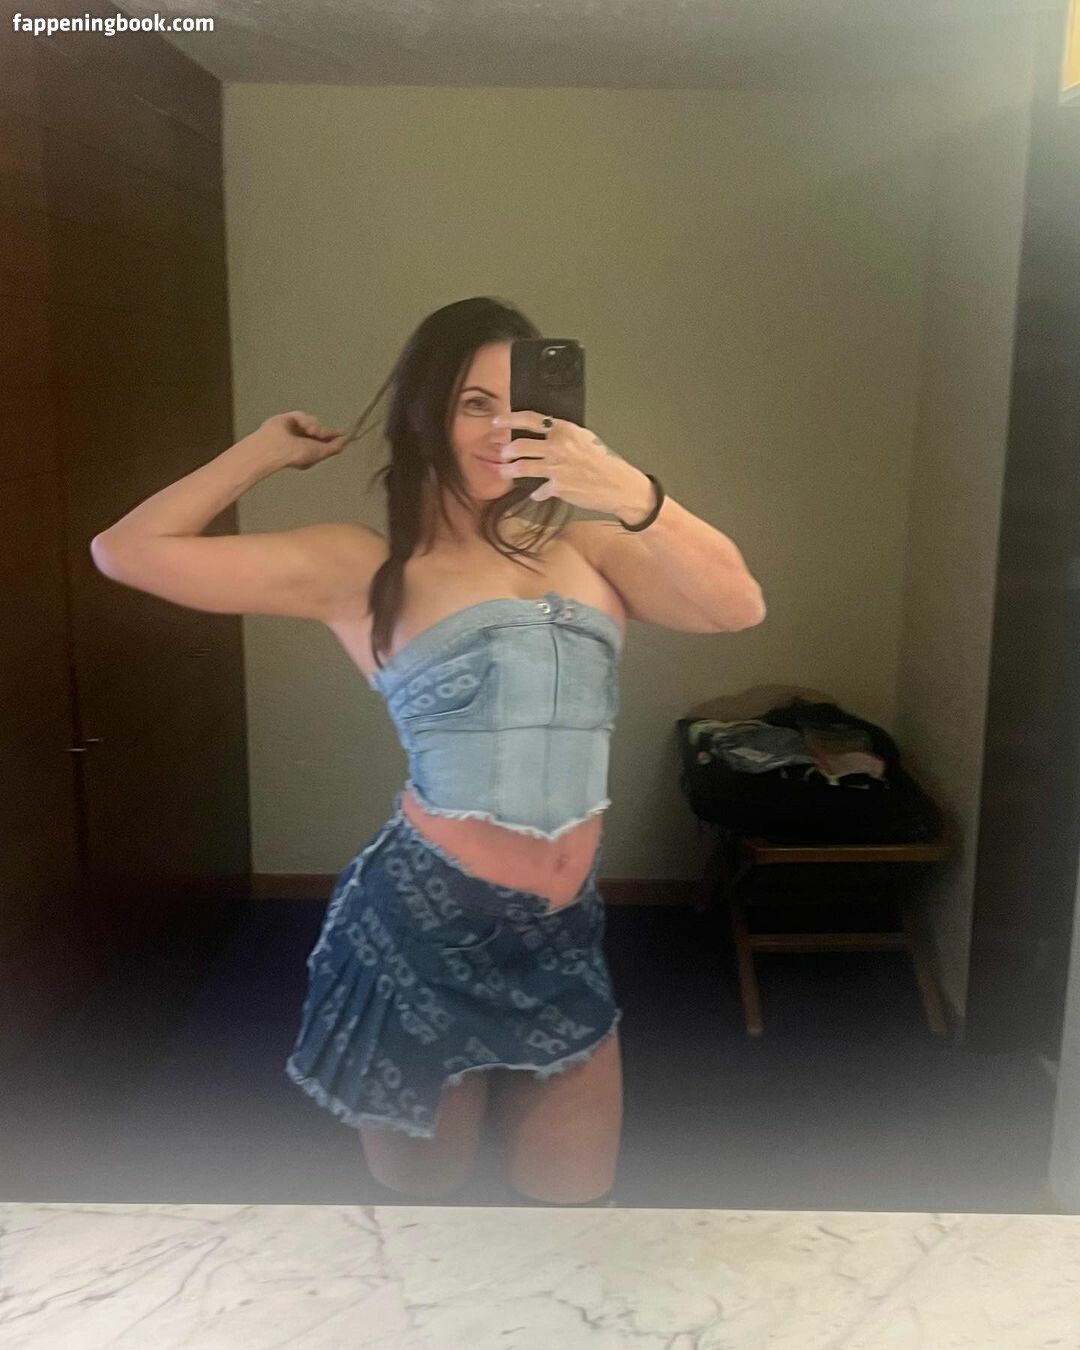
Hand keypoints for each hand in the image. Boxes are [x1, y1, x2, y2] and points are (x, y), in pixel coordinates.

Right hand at [252, 411, 346, 470]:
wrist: (277, 446)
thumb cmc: (296, 454)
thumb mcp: (321, 453)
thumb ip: (334, 447)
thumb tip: (344, 441)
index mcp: (308, 450)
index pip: (324, 441)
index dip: (333, 436)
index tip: (343, 433)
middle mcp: (302, 439)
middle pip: (319, 429)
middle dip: (322, 432)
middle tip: (318, 434)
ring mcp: (295, 428)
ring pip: (312, 420)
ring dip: (313, 426)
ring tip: (309, 432)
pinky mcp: (288, 418)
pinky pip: (302, 415)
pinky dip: (304, 420)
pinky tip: (302, 426)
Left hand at [492, 412, 650, 516]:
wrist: (618, 484)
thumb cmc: (605, 459)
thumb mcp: (585, 438)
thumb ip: (563, 435)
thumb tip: (545, 434)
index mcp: (564, 430)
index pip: (529, 419)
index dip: (509, 419)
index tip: (497, 422)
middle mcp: (556, 447)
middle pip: (519, 445)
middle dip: (506, 450)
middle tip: (502, 454)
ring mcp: (555, 468)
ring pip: (522, 467)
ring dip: (509, 470)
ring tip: (505, 471)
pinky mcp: (557, 488)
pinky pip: (538, 490)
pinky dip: (536, 492)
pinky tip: (536, 493)